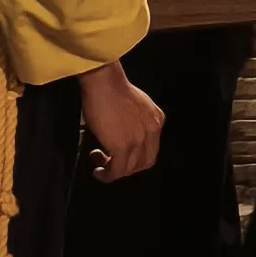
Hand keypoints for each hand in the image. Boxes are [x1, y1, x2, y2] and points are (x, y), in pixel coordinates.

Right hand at [76, 62, 164, 180]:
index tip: (121, 155)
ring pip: (130, 169)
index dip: (137, 157)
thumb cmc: (111, 88)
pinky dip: (107, 175)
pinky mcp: (123, 146)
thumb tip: (121, 135)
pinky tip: (98, 171)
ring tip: (99, 164)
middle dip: (128, 167)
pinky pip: (117, 171)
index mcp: (156, 119)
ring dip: (114, 171)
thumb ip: (135, 121)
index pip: (152, 148)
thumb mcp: (134, 106)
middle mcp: (152, 131)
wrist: (104, 81)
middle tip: (110, 164)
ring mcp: (139, 140)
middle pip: (145, 162)